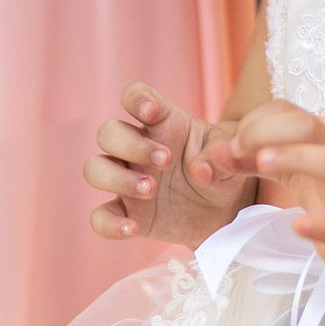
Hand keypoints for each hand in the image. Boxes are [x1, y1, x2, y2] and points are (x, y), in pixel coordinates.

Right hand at [86, 83, 252, 249]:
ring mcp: (128, 180)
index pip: (135, 97)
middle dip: (130, 145)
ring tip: (152, 190)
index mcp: (162, 123)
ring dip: (116, 178)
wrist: (224, 211)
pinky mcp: (127, 213)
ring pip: (95, 169)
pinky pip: (100, 216)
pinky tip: (132, 228)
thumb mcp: (229, 159)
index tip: (149, 111)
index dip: (136, 99)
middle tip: (165, 161)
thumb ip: (219, 159)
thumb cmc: (222, 171)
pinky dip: (109, 223)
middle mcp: (137, 148)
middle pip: (108, 132)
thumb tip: (199, 171)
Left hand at [211, 101, 324, 297]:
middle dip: (272, 131)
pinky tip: (298, 225)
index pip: (290, 113)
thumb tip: (217, 153)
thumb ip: (258, 160)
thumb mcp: (301, 172)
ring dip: (298, 158)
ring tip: (264, 164)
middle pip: (311, 128)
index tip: (233, 144)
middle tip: (240, 150)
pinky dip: (322, 225)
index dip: (257, 121)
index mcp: (322, 145)